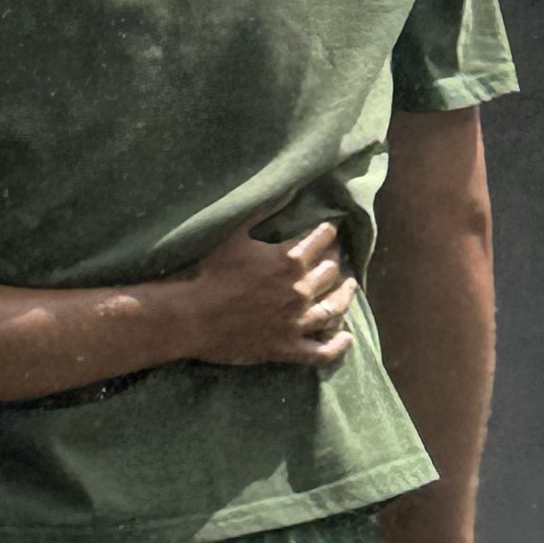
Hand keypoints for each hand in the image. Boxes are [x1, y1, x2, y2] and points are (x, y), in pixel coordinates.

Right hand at [175, 218, 355, 368]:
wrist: (193, 316)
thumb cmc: (210, 272)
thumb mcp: (233, 234)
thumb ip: (260, 212)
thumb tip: (282, 191)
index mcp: (288, 260)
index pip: (320, 241)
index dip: (326, 234)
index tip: (328, 230)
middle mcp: (300, 291)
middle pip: (330, 272)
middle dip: (334, 261)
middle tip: (334, 257)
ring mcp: (296, 322)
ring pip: (334, 309)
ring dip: (344, 296)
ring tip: (350, 287)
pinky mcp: (288, 347)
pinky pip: (322, 351)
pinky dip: (338, 345)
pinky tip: (347, 337)